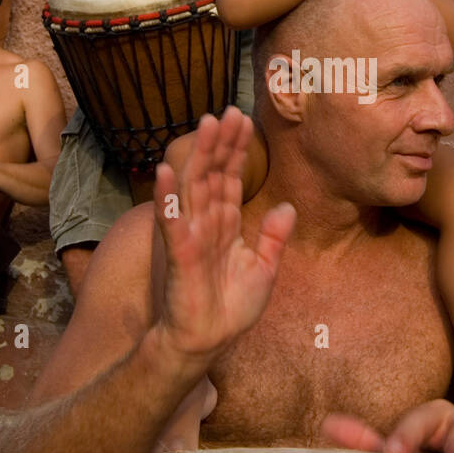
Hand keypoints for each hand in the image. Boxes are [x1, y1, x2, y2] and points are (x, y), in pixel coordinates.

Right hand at [152, 107, 295, 361]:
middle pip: (214, 174)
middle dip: (222, 142)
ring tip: (206, 124)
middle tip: (229, 110)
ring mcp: (192, 236)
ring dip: (199, 155)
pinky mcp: (180, 255)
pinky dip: (168, 197)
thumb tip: (288, 207)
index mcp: (226, 224)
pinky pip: (173, 223)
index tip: (244, 120)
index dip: (237, 150)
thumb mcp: (263, 269)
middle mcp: (207, 223)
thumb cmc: (231, 309)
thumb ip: (274, 238)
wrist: (209, 342)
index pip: (232, 178)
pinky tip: (166, 170)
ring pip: (195, 187)